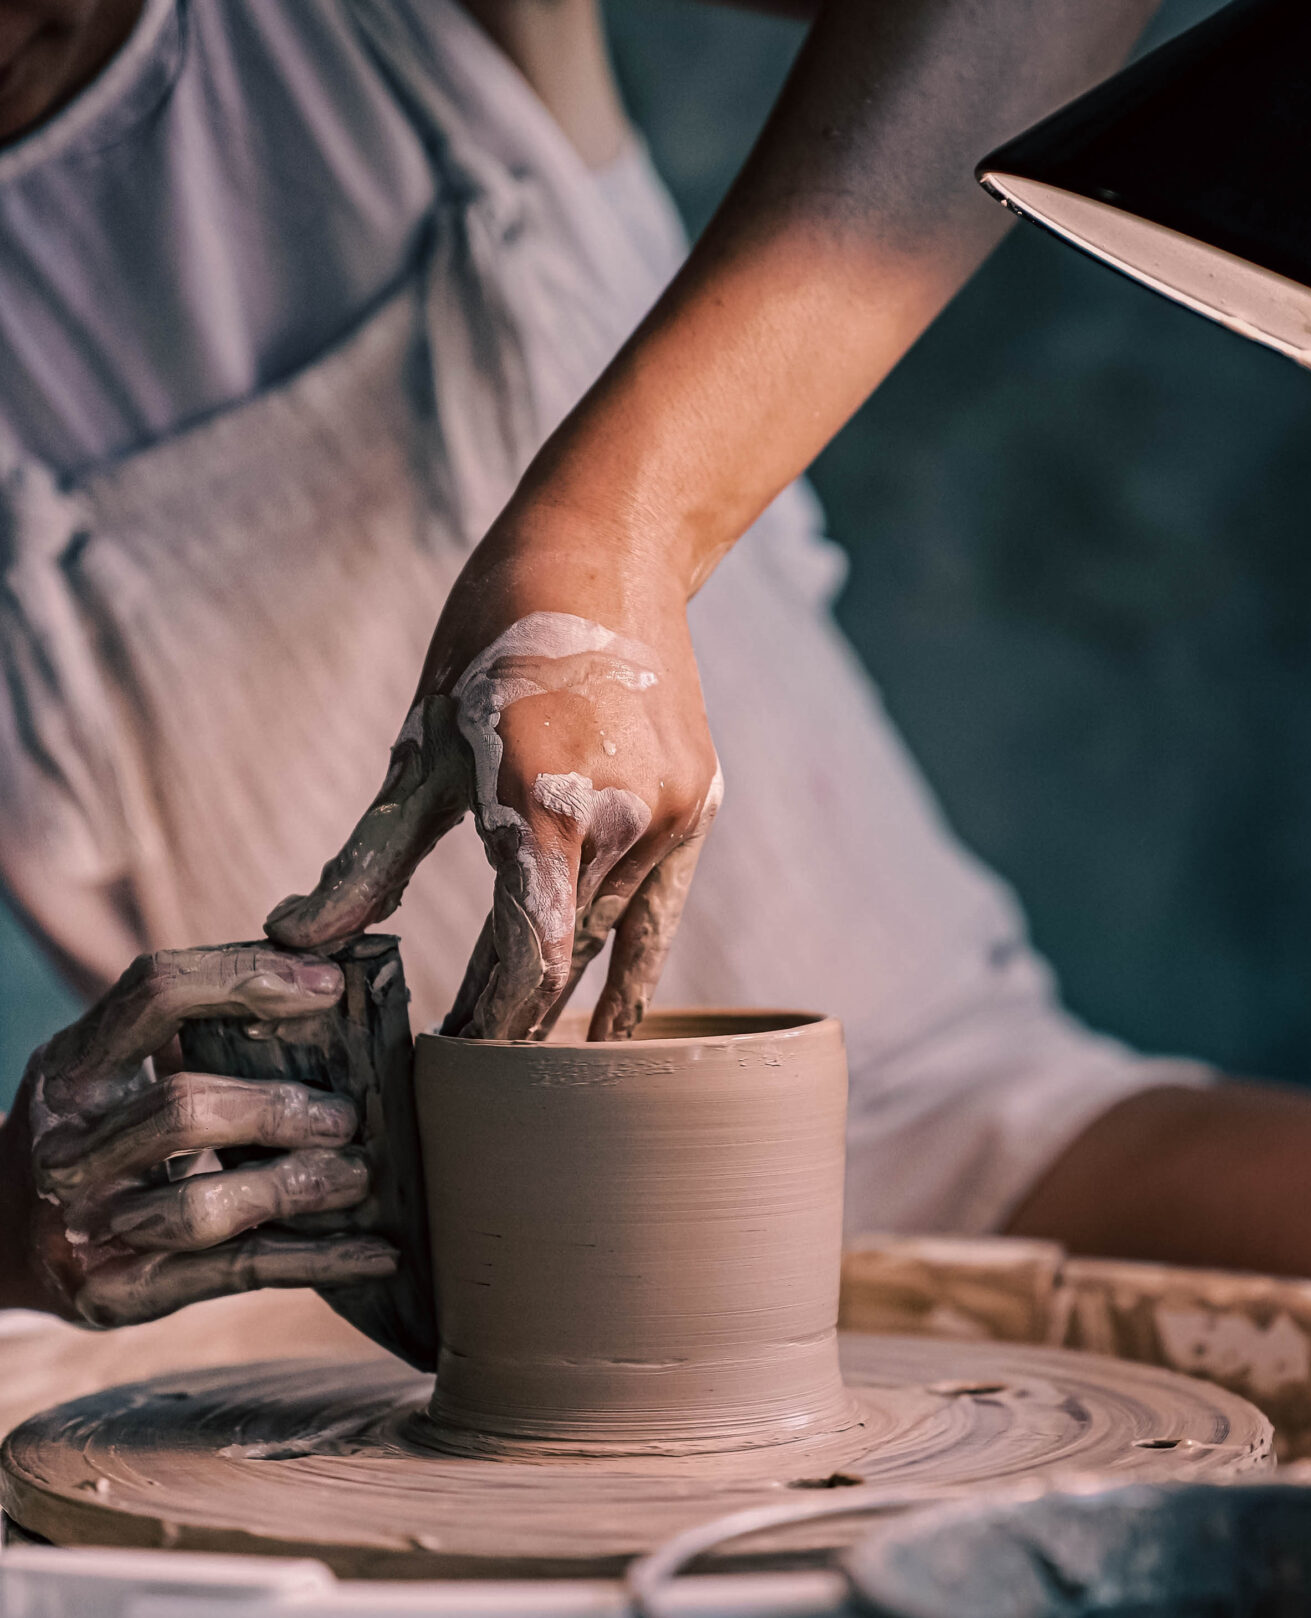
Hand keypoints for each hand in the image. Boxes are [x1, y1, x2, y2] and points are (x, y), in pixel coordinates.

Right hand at [0, 946, 397, 1326]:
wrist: (3, 1241)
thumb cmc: (97, 1135)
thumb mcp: (113, 1072)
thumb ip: (190, 1033)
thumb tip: (321, 985)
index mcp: (73, 1067)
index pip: (156, 993)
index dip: (245, 977)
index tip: (327, 986)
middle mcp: (69, 1144)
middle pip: (182, 1110)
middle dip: (276, 1109)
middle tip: (346, 1116)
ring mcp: (90, 1224)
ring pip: (203, 1206)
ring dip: (296, 1187)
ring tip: (358, 1175)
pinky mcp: (121, 1292)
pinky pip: (237, 1274)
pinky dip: (318, 1261)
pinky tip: (378, 1253)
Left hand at [267, 538, 721, 1040]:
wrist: (607, 548)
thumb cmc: (491, 640)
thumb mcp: (421, 752)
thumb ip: (369, 860)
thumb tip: (295, 938)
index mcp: (546, 800)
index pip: (526, 955)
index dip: (488, 1019)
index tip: (448, 1058)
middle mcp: (622, 818)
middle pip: (561, 952)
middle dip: (508, 1009)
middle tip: (460, 1058)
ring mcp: (669, 816)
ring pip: (606, 932)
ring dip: (558, 984)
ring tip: (510, 1035)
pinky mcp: (696, 808)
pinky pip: (658, 912)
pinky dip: (632, 969)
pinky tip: (611, 1027)